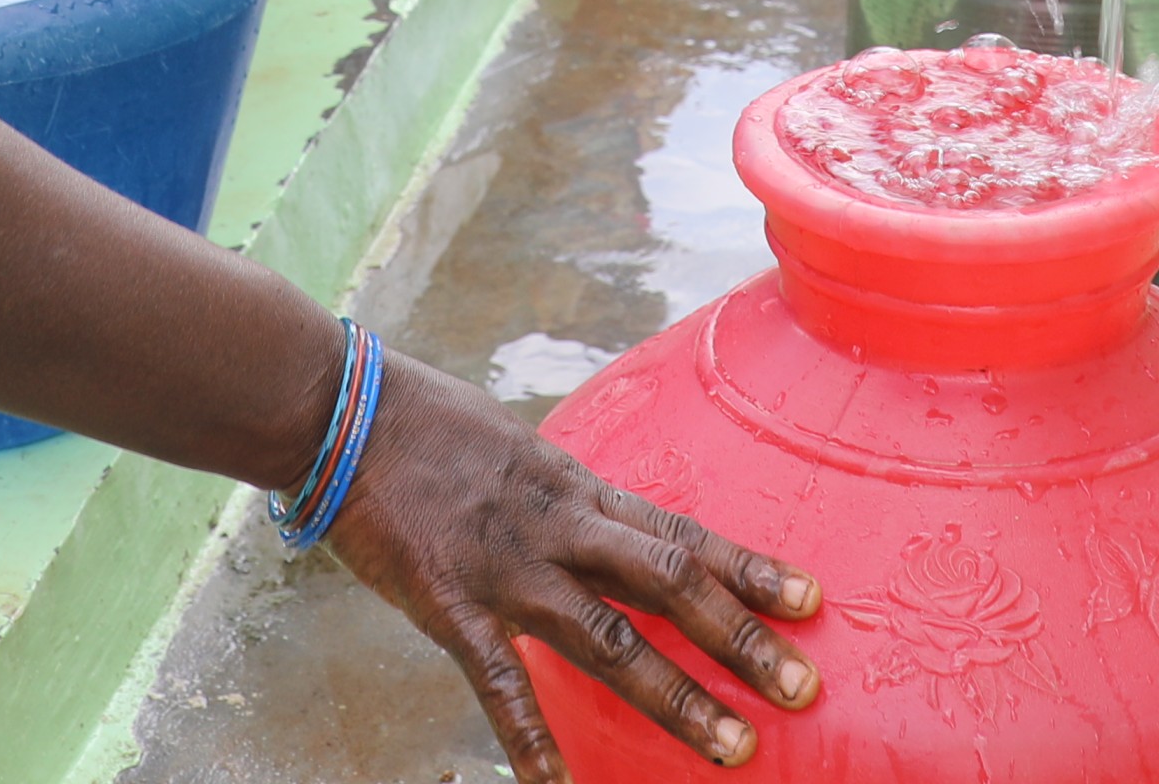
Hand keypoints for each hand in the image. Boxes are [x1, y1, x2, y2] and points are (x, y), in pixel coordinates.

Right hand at [324, 352, 820, 778]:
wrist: (346, 412)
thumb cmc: (433, 428)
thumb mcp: (523, 452)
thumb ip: (571, 499)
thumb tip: (613, 529)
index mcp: (580, 489)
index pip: (683, 533)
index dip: (750, 568)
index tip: (811, 601)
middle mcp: (560, 526)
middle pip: (668, 585)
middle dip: (739, 639)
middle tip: (801, 689)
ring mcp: (508, 568)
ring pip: (608, 638)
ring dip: (673, 697)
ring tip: (729, 747)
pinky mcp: (450, 603)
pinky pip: (498, 679)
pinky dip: (527, 734)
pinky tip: (554, 782)